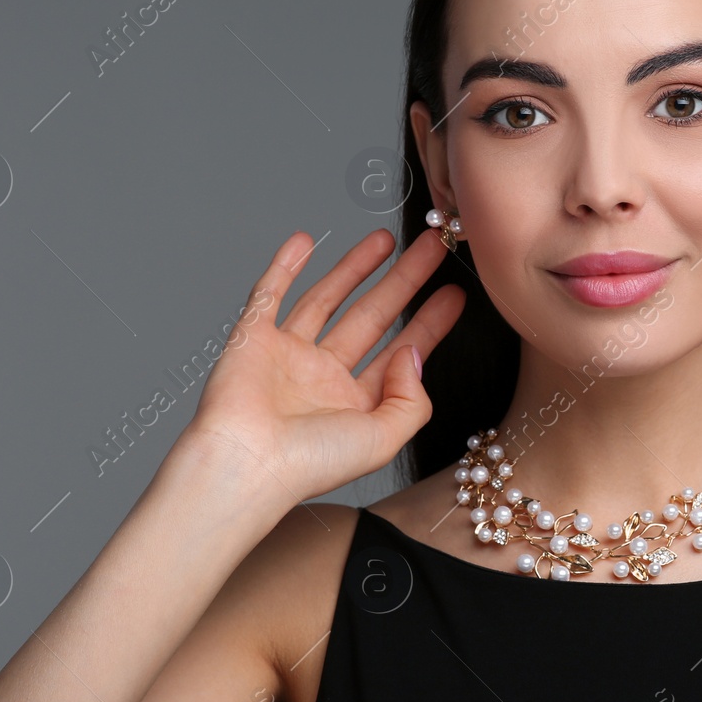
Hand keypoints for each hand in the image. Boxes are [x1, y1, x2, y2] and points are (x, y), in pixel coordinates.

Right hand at [178, 227, 464, 507]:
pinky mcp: (252, 340)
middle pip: (373, 317)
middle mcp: (323, 379)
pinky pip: (269, 294)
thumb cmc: (310, 464)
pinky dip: (284, 267)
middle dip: (404, 281)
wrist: (246, 463)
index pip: (402, 352)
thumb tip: (412, 353)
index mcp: (356, 405)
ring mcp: (287, 357)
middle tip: (432, 248)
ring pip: (327, 299)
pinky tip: (304, 240)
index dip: (430, 323)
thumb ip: (412, 399)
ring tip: (386, 237)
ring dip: (355, 267)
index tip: (455, 293)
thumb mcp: (385, 438)